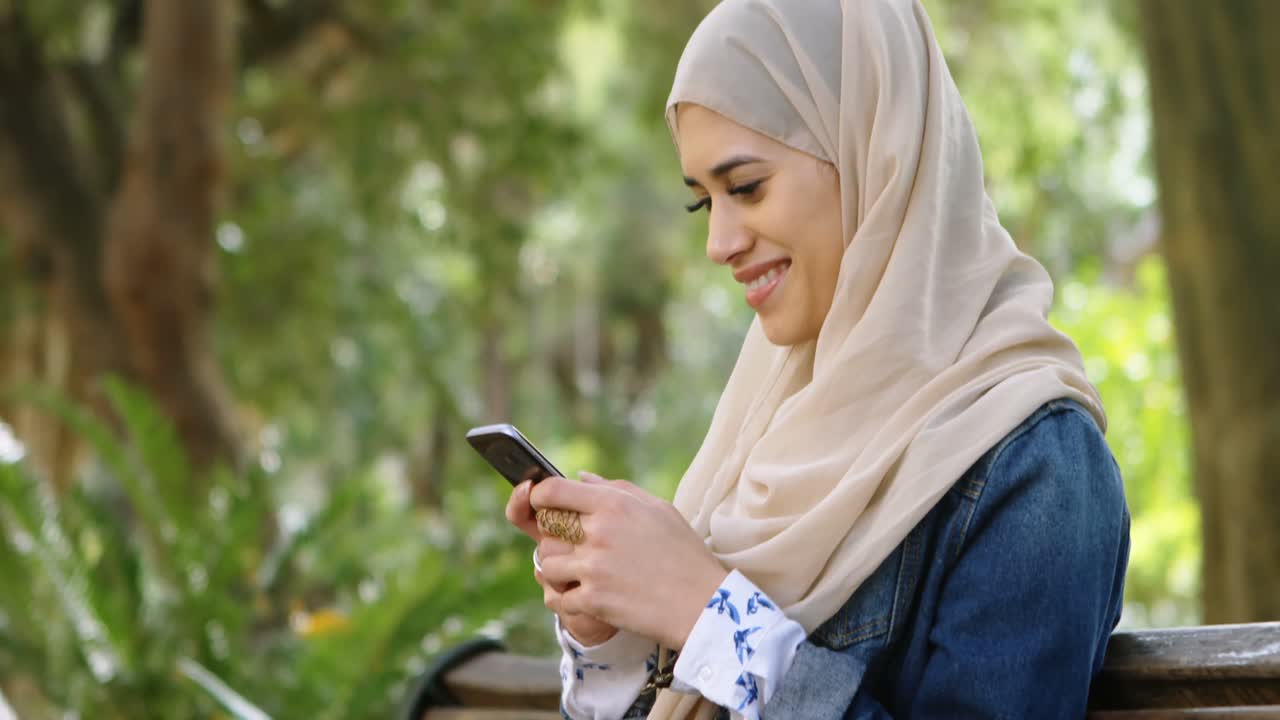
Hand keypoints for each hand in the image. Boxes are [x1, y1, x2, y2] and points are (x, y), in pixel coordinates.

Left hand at [532, 472, 729, 649]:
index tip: (542, 503)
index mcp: (614, 504)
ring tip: (585, 574)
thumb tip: (580, 477)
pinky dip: (568, 599)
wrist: (703, 604)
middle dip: (555, 535)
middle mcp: (598, 532)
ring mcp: (593, 567)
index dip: (540, 495)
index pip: (553, 490)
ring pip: (547, 564)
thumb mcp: (658, 509)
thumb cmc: (684, 553)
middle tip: (574, 544)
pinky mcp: (592, 600)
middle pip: (547, 526)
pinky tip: (588, 597)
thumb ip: (615, 489)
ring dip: (560, 570)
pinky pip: (558, 597)